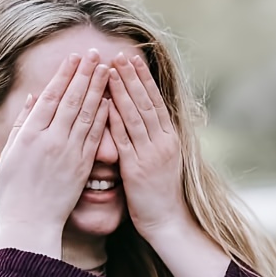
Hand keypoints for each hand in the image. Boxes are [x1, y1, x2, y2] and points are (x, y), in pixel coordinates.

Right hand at [0, 51, 110, 255]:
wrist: (31, 218)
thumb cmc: (17, 186)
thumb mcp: (12, 150)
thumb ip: (24, 122)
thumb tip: (35, 97)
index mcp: (30, 132)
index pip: (52, 96)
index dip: (65, 75)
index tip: (75, 57)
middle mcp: (50, 139)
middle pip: (72, 100)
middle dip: (85, 75)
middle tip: (97, 54)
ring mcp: (68, 152)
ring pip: (86, 115)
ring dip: (98, 90)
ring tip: (108, 70)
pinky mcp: (82, 166)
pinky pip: (95, 137)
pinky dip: (103, 118)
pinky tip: (111, 102)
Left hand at [107, 53, 186, 240]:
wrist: (169, 222)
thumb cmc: (162, 194)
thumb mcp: (165, 162)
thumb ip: (155, 139)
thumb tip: (145, 120)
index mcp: (171, 140)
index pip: (156, 103)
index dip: (144, 80)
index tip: (133, 59)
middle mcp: (164, 144)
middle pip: (146, 104)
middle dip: (132, 78)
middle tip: (120, 55)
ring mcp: (151, 155)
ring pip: (135, 116)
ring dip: (122, 91)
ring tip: (109, 69)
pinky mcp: (137, 168)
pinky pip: (123, 138)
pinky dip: (113, 118)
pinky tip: (103, 102)